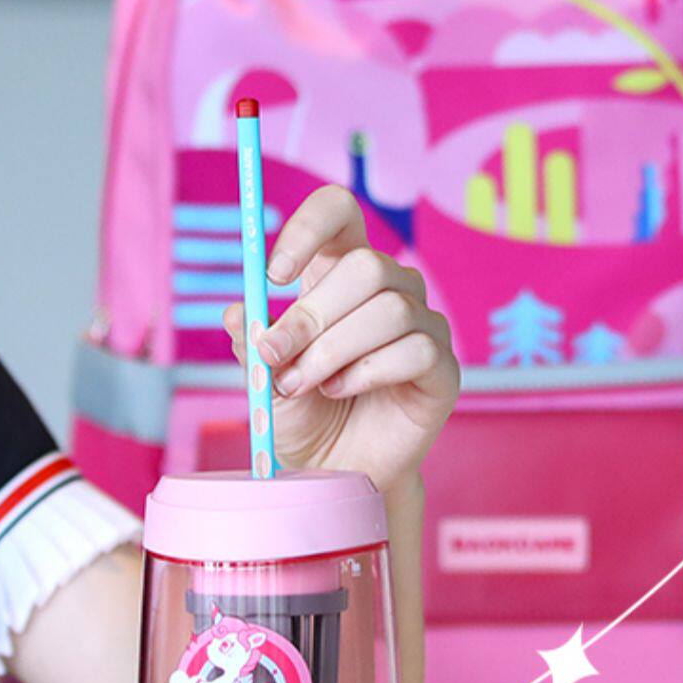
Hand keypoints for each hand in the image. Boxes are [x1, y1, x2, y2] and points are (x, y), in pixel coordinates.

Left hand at [222, 186, 458, 493]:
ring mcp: (423, 325)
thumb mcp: (263, 373)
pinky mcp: (442, 367)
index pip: (340, 212)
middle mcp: (388, 288)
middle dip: (312, 314)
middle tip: (275, 355)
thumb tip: (240, 312)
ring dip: (332, 351)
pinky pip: (415, 350)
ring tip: (304, 384)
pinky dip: (367, 372)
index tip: (273, 274)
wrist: (334, 470)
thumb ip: (252, 339)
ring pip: (390, 310)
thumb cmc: (301, 412)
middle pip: (367, 264)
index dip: (310, 228)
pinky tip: (341, 390)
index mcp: (339, 271)